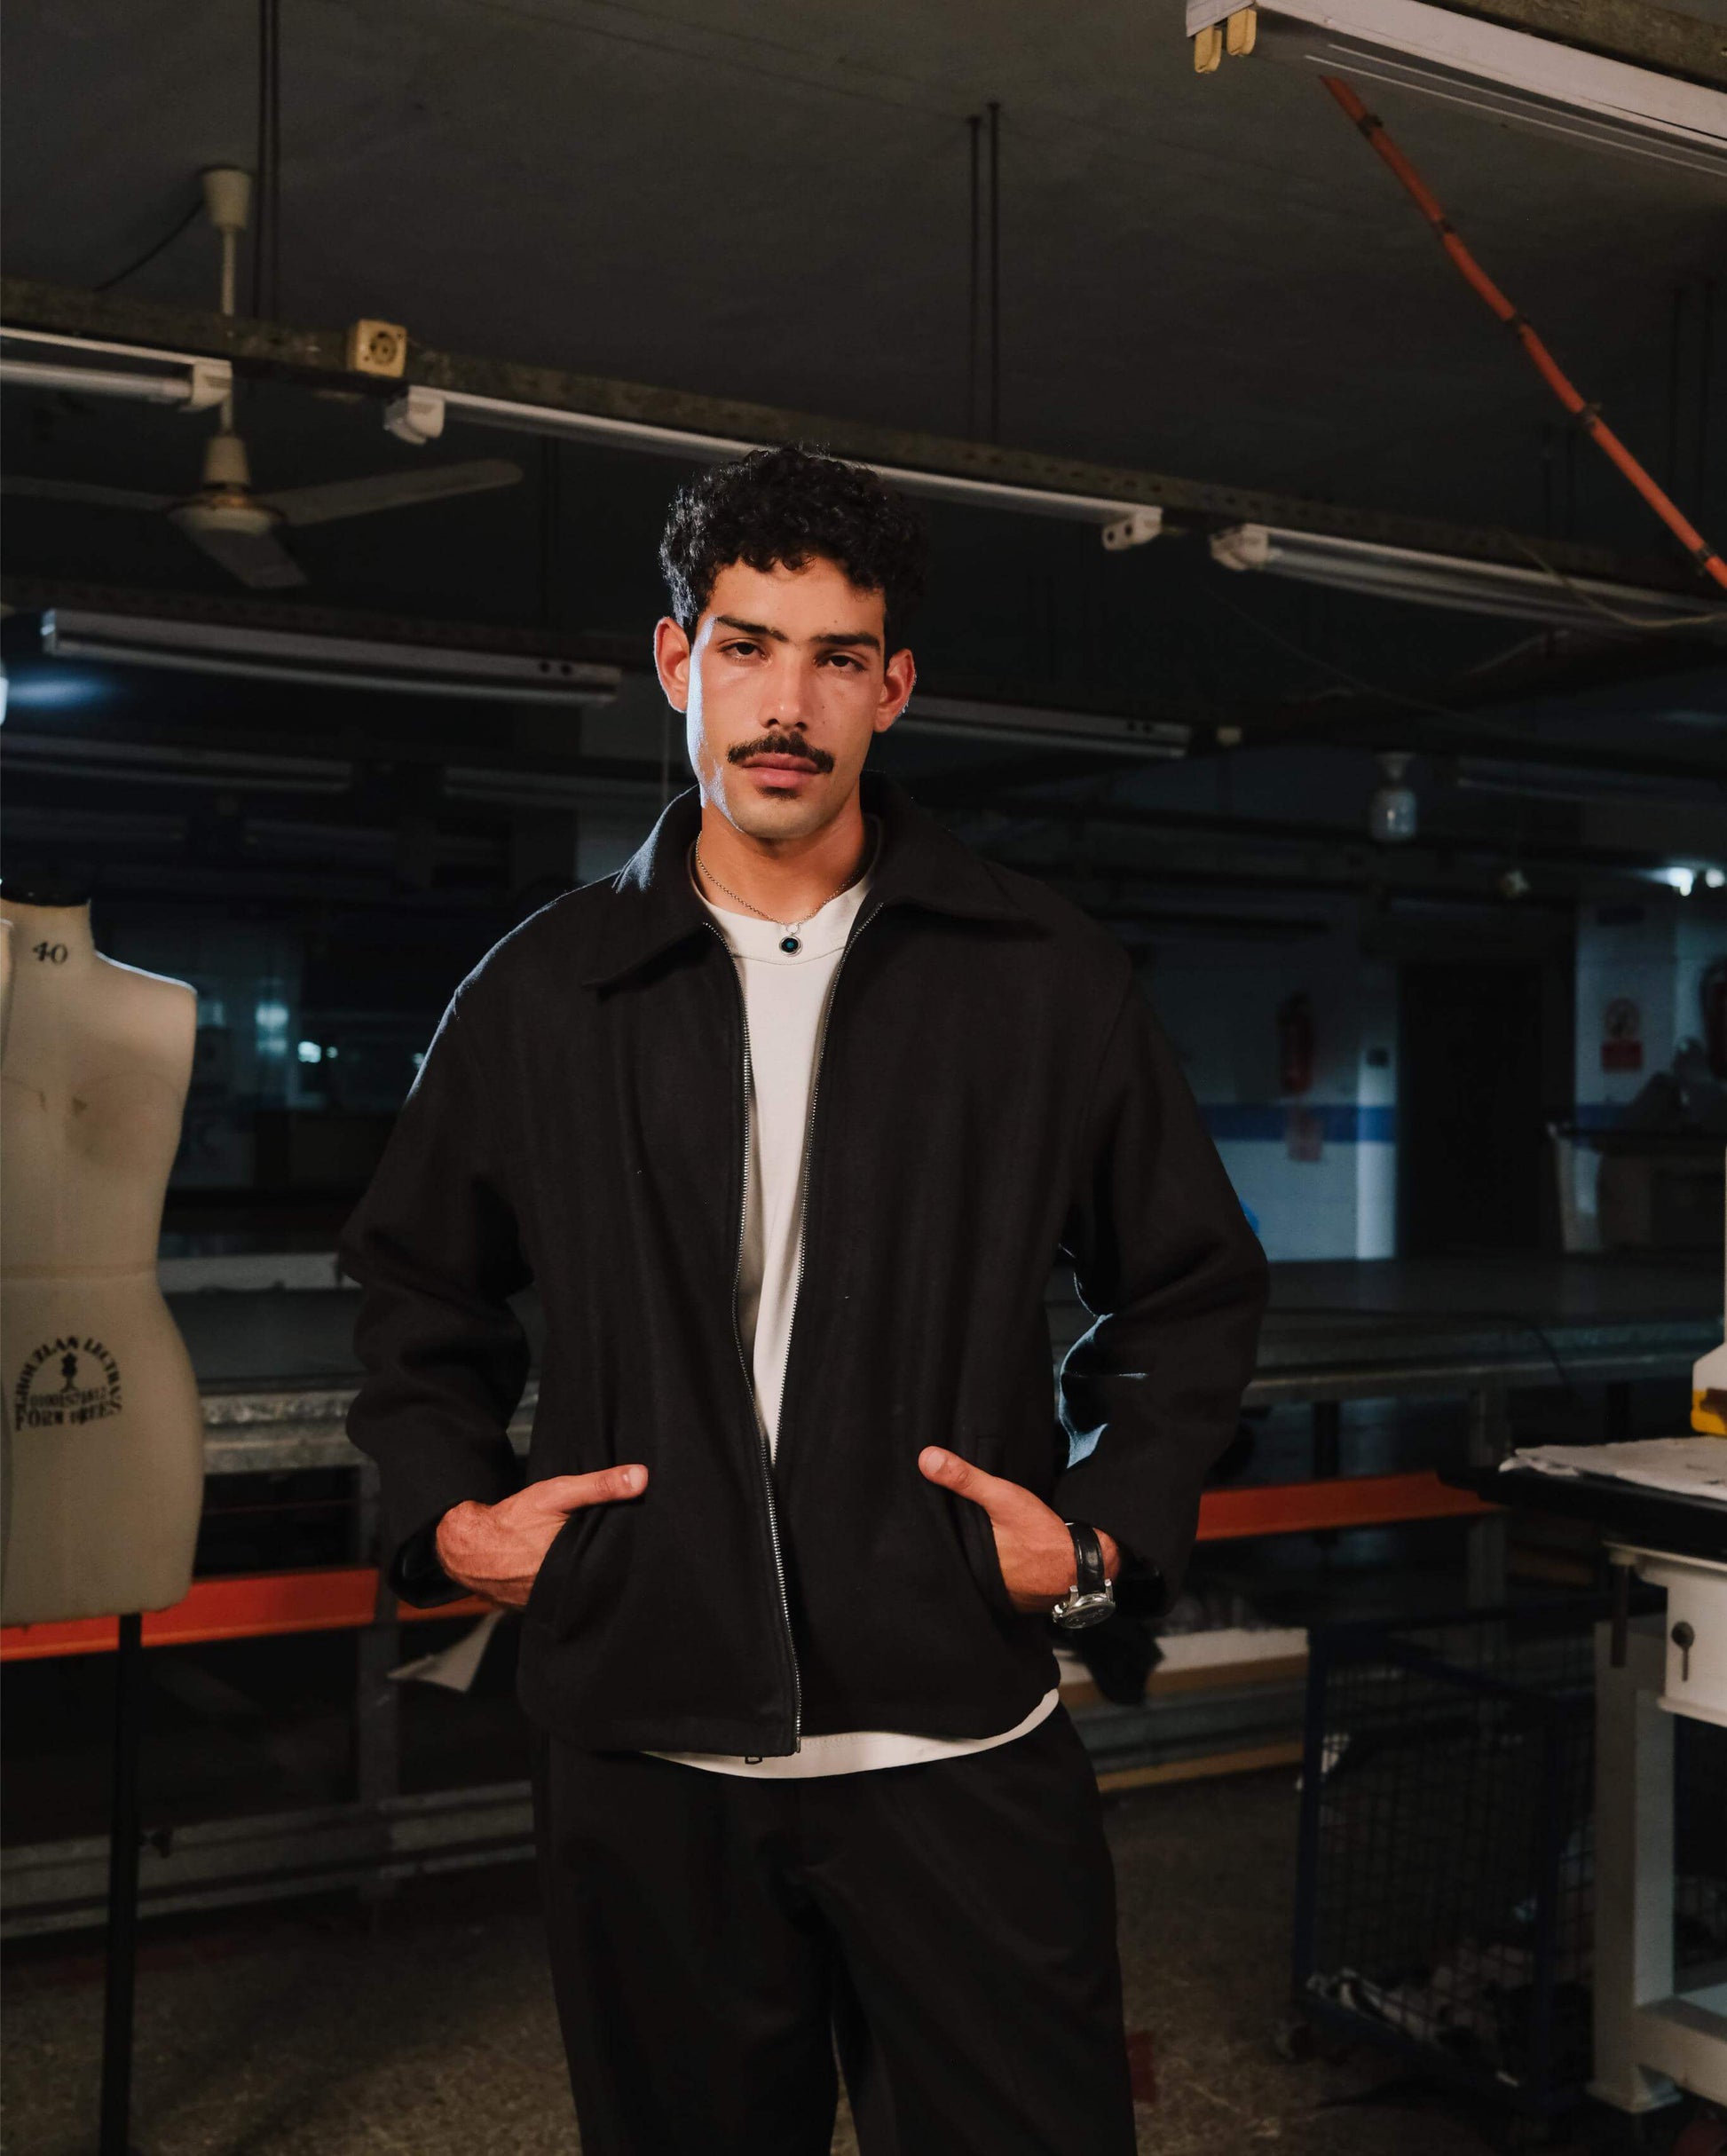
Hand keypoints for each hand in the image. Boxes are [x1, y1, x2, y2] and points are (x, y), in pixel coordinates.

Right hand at [434, 1465, 647, 1609]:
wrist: (468, 1547)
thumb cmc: (512, 1520)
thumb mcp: (558, 1494)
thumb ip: (599, 1486)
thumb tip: (641, 1477)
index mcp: (577, 1568)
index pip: (617, 1566)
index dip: (629, 1554)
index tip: (642, 1541)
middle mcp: (565, 1592)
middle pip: (599, 1578)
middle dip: (607, 1564)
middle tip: (615, 1545)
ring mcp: (550, 1604)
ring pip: (580, 1588)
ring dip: (585, 1575)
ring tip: (591, 1557)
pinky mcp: (535, 1608)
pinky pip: (559, 1596)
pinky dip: (564, 1584)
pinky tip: (565, 1570)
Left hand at [918, 1448, 1117, 1612]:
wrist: (1081, 1568)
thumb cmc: (1041, 1535)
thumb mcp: (1002, 1498)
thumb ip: (965, 1478)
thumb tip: (926, 1458)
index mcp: (964, 1561)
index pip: (933, 1542)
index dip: (925, 1525)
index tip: (916, 1508)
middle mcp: (972, 1581)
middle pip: (950, 1553)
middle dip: (945, 1535)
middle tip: (934, 1513)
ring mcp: (988, 1591)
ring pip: (968, 1563)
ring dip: (965, 1548)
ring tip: (959, 1525)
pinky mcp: (1005, 1594)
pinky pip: (986, 1573)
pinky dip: (985, 1559)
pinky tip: (990, 1544)